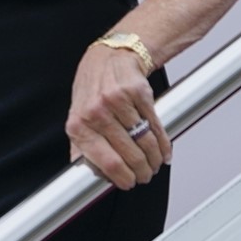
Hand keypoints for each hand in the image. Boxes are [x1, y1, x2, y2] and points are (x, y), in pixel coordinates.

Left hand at [66, 42, 171, 190]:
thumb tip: (89, 175)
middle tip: (145, 175)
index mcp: (78, 124)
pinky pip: (155, 126)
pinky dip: (163, 143)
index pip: (106, 162)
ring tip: (154, 164)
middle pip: (129, 155)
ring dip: (154, 159)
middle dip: (142, 171)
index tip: (129, 183)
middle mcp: (96, 112)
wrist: (108, 57)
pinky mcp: (138, 93)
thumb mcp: (77, 116)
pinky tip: (163, 150)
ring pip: (144, 142)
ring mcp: (117, 101)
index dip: (123, 178)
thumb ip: (81, 146)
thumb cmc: (93, 89)